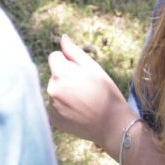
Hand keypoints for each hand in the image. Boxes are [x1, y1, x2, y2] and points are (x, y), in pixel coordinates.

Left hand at [47, 35, 134, 155]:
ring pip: (55, 90)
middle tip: (86, 87)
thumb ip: (74, 52)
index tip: (82, 71)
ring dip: (65, 91)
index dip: (68, 61)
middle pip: (54, 74)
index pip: (54, 57)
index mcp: (60, 74)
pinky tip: (79, 111)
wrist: (113, 125)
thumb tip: (63, 38)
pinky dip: (64, 106)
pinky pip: (55, 106)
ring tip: (84, 100)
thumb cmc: (106, 93)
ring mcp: (51, 107)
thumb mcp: (93, 68)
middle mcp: (51, 90)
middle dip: (66, 76)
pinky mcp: (53, 120)